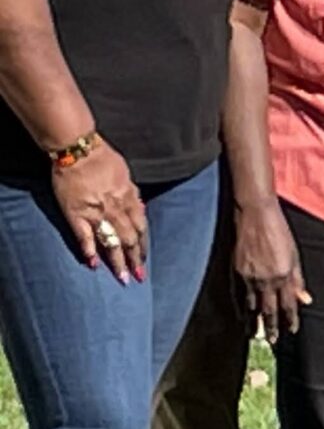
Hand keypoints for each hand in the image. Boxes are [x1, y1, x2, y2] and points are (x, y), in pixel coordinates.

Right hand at [50, 140, 147, 282]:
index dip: (143, 244)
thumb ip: (131, 193)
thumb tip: (139, 208)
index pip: (141, 226)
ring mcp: (95, 212)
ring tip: (123, 278)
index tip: (144, 259)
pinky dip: (89, 250)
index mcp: (128, 198)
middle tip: (139, 277)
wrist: (78, 150)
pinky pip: (84, 236)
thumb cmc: (102, 158)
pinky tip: (93, 265)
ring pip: (111, 241)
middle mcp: (115, 208)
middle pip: (129, 238)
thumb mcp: (125, 174)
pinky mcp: (75, 213)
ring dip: (118, 261)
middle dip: (135, 259)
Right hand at [234, 195, 307, 340]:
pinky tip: (243, 315)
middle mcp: (267, 279)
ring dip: (255, 321)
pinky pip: (240, 295)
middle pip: (270, 309)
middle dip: (272, 326)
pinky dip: (243, 307)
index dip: (290, 318)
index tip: (292, 331)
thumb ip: (298, 280)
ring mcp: (250, 277)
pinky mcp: (237, 271)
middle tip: (273, 341)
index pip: (288, 303)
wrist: (256, 216)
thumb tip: (305, 299)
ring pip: (253, 305)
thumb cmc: (279, 232)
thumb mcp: (294, 255)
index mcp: (284, 275)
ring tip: (256, 335)